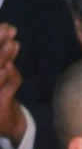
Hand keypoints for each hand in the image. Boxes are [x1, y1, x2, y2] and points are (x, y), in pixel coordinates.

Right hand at [0, 23, 26, 146]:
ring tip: (12, 43)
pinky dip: (8, 78)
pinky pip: (4, 89)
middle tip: (7, 29)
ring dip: (3, 56)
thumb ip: (4, 57)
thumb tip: (10, 32)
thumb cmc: (2, 92)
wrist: (6, 122)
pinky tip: (9, 67)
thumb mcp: (3, 75)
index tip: (6, 26)